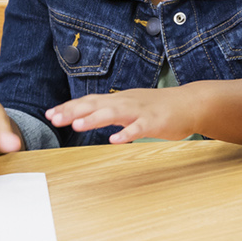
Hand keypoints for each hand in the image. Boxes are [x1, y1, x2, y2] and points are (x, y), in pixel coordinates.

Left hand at [45, 88, 195, 143]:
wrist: (191, 104)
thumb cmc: (159, 107)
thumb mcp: (130, 106)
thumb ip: (110, 111)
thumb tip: (87, 116)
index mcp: (118, 100)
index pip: (89, 101)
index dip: (70, 107)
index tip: (50, 114)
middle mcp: (126, 102)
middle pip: (96, 104)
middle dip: (73, 111)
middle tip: (53, 118)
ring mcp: (140, 111)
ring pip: (114, 113)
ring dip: (94, 119)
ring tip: (76, 126)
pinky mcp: (155, 122)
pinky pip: (139, 128)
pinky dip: (126, 134)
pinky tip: (115, 140)